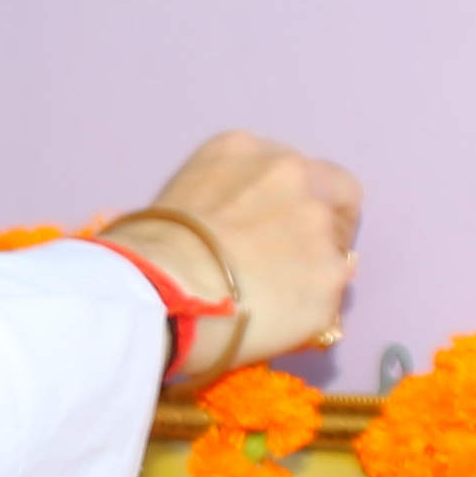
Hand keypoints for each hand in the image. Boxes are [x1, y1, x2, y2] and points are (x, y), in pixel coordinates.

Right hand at [102, 133, 363, 382]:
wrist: (153, 294)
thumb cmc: (140, 258)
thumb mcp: (176, 200)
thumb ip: (221, 206)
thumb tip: (236, 241)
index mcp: (244, 150)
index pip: (293, 167)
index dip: (293, 200)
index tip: (278, 230)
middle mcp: (290, 173)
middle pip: (335, 195)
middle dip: (322, 228)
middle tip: (290, 266)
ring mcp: (315, 224)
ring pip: (334, 251)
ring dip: (310, 273)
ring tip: (269, 305)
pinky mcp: (328, 277)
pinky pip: (328, 298)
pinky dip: (308, 314)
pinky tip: (274, 326)